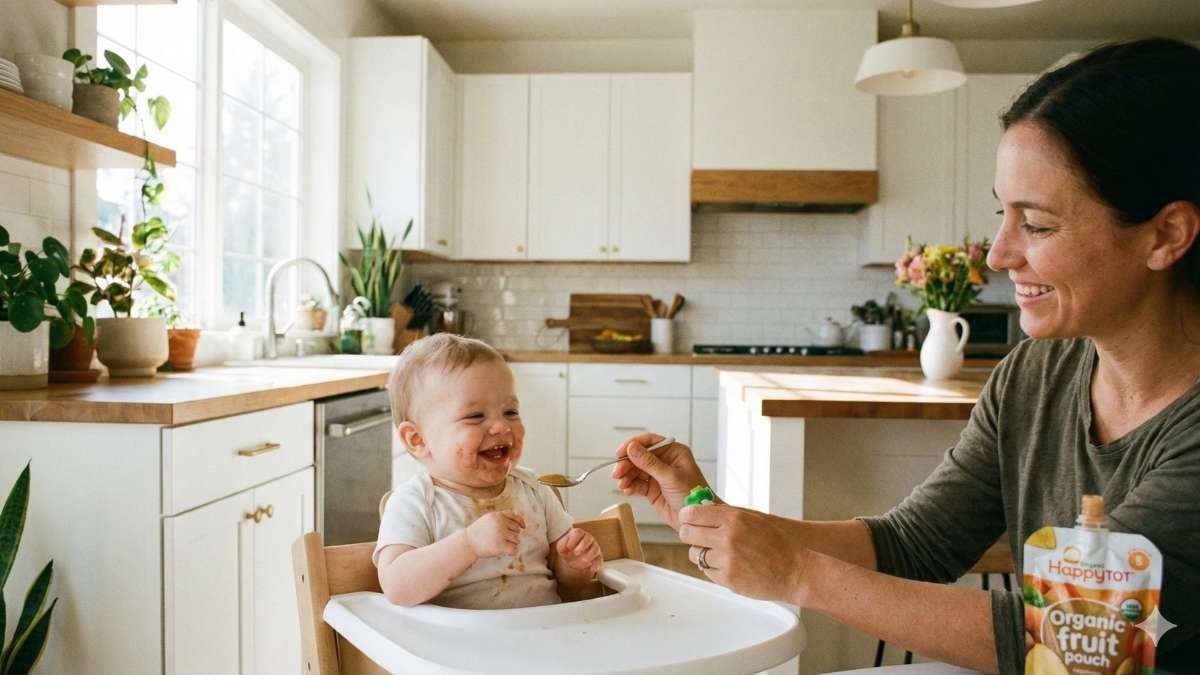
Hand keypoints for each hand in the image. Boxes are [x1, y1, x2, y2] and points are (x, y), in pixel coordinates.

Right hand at [465, 510, 525, 558]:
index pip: (514, 517)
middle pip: (516, 530)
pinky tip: (507, 553)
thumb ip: (501, 518)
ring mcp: (500, 534)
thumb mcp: (488, 520)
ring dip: (511, 544)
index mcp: (497, 516)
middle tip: (501, 540)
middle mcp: (500, 523)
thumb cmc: (479, 532)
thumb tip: (519, 522)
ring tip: (500, 545)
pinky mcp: (500, 545)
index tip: (523, 527)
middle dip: (512, 535)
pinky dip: (512, 552)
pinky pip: (514, 549)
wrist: (467, 543)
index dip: (520, 522)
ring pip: (516, 540)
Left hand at [555, 528, 601, 575]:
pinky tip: (591, 569)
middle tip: (575, 553)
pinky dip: (596, 564)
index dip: (574, 539)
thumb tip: (564, 547)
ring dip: (589, 555)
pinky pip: (599, 559)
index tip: (568, 547)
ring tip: (583, 561)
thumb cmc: (567, 550)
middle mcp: (588, 539)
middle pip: (588, 538)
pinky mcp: (598, 557)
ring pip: (595, 548)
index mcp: (578, 534)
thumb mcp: (561, 547)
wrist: (573, 558)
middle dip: (582, 545)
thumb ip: (561, 546)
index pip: (578, 532)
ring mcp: (594, 547)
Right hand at [611, 432, 707, 528]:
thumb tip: (632, 448)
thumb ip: (650, 463)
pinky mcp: (652, 489)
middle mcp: (665, 461)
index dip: (633, 445)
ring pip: (636, 470)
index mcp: (674, 452)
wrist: (696, 519)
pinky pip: (637, 484)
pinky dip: (630, 486)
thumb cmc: (693, 495)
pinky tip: (627, 490)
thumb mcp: (671, 477)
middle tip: (618, 473)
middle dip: (627, 464)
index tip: (620, 452)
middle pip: (639, 456)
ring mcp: (657, 475)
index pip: (650, 441)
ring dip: (627, 476)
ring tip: (622, 484)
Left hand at [679, 504, 809, 602]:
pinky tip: (729, 565)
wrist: (796, 571)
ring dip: (702, 553)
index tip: (688, 519)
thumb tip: (701, 507)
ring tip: (719, 553)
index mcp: (734, 518)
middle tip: (697, 536)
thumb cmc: (777, 544)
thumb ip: (726, 514)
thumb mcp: (753, 519)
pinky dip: (713, 568)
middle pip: (687, 533)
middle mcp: (728, 537)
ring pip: (695, 554)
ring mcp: (727, 560)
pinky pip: (706, 571)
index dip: (686, 516)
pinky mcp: (727, 579)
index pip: (692, 513)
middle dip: (690, 534)